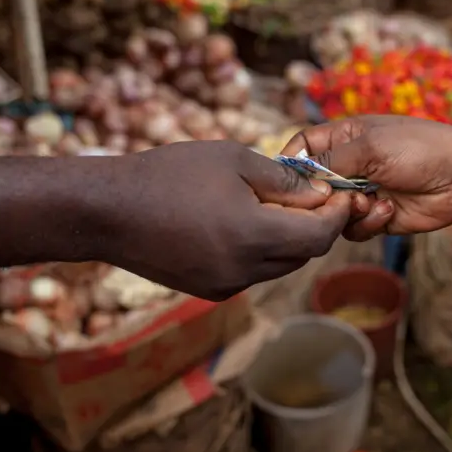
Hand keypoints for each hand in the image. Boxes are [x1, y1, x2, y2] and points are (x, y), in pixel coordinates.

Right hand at [96, 140, 364, 299]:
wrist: (108, 211)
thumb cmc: (170, 174)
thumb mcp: (233, 160)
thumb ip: (284, 180)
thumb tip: (321, 194)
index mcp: (254, 237)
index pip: (320, 236)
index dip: (337, 214)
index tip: (343, 193)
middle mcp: (245, 270)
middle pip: (304, 254)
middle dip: (315, 225)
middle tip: (313, 195)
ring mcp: (226, 285)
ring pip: (279, 265)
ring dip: (289, 239)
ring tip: (276, 204)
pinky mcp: (209, 291)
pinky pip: (253, 272)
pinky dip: (262, 251)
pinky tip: (244, 222)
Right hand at [282, 115, 451, 239]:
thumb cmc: (420, 149)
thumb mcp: (371, 145)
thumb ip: (331, 160)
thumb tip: (301, 176)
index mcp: (346, 137)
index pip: (304, 146)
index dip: (291, 161)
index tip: (283, 180)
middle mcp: (350, 164)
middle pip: (312, 185)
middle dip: (320, 195)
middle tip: (331, 198)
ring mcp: (363, 192)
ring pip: (330, 211)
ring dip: (347, 210)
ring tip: (369, 202)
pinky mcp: (376, 216)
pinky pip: (353, 228)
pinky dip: (367, 222)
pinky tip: (388, 210)